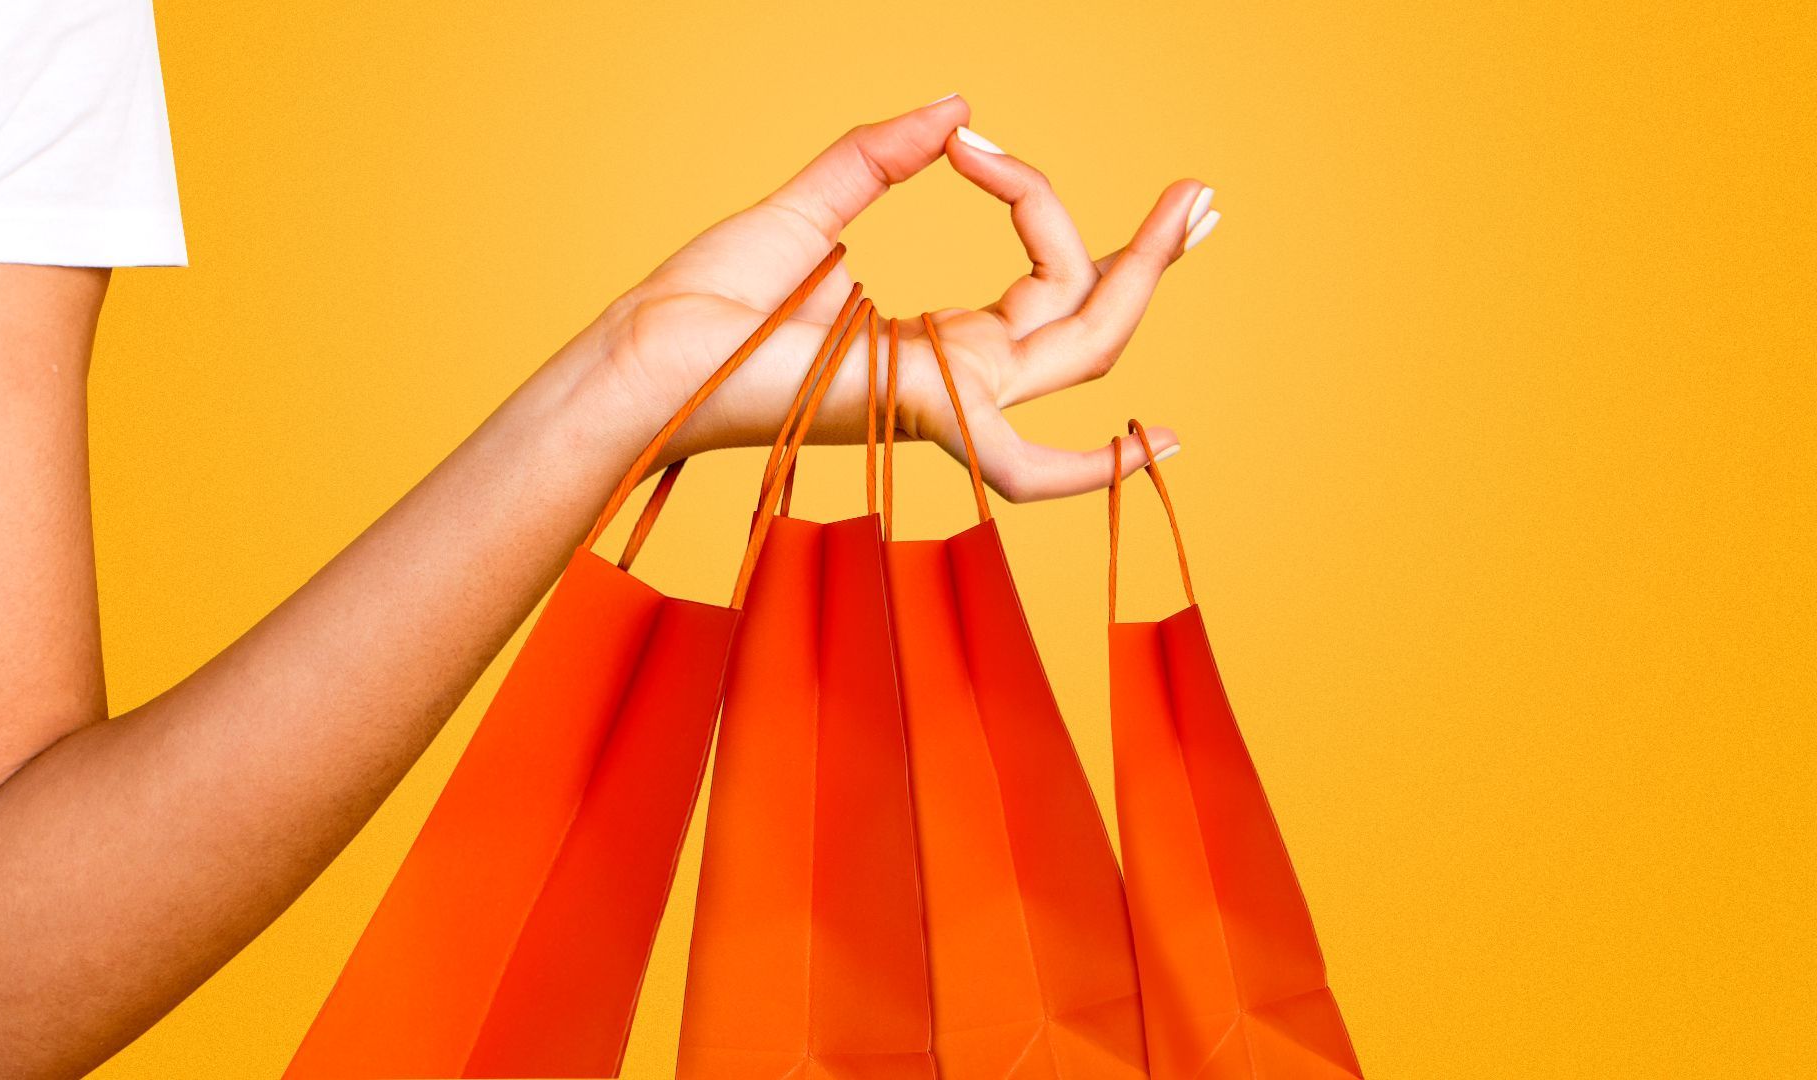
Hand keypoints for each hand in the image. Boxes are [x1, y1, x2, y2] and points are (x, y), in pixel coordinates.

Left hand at [582, 95, 1219, 502]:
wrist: (649, 352)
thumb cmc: (708, 302)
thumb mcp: (809, 207)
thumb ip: (877, 157)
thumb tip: (956, 109)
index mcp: (932, 343)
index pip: (1037, 283)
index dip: (1037, 201)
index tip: (977, 141)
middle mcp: (955, 379)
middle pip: (1086, 322)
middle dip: (1148, 259)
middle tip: (1201, 194)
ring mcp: (946, 401)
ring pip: (1081, 347)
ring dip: (1143, 278)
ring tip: (1193, 207)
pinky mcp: (920, 416)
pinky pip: (1024, 462)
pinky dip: (1093, 468)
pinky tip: (1163, 442)